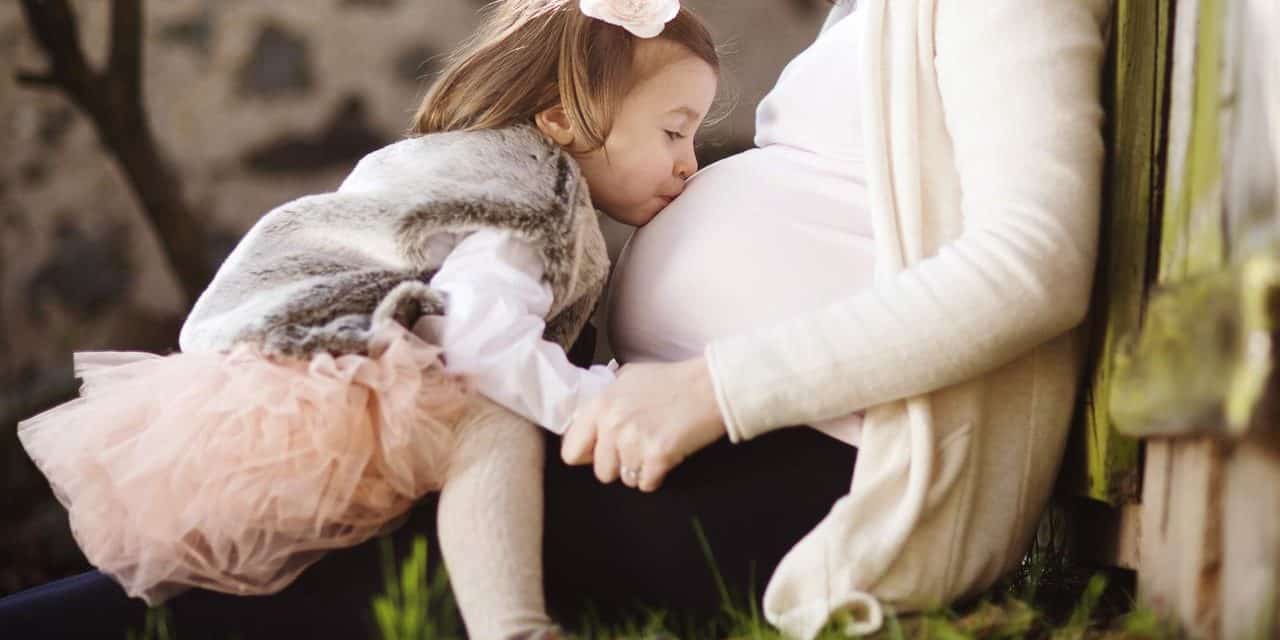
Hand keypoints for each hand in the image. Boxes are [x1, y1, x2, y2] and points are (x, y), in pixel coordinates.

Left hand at [560, 357, 726, 491]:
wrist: (711, 386)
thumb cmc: (673, 381)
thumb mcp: (628, 379)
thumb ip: (605, 402)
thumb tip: (588, 424)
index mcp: (600, 404)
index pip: (571, 450)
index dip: (588, 455)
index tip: (601, 453)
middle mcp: (612, 423)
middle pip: (601, 471)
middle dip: (619, 466)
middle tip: (638, 449)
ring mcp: (634, 440)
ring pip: (625, 479)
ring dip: (640, 469)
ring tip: (656, 447)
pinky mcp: (657, 454)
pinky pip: (647, 484)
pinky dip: (658, 475)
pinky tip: (668, 455)